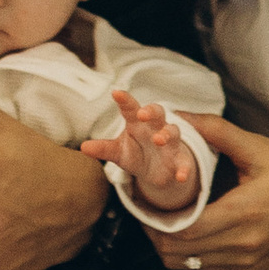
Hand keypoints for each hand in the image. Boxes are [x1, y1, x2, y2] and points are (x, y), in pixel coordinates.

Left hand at [82, 89, 200, 213]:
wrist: (158, 172)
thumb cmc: (136, 154)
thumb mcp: (118, 152)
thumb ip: (104, 149)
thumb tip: (83, 147)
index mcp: (137, 123)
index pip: (131, 108)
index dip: (125, 100)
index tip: (116, 93)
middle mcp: (155, 128)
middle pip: (157, 113)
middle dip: (151, 111)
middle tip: (141, 113)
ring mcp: (170, 143)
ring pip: (173, 132)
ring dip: (167, 134)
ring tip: (159, 139)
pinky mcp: (179, 160)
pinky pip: (185, 161)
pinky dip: (185, 168)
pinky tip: (181, 176)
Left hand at [140, 112, 268, 269]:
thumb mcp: (262, 149)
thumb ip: (217, 132)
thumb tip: (179, 116)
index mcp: (243, 214)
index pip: (178, 229)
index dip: (150, 216)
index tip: (139, 196)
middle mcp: (242, 248)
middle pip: (174, 252)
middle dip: (153, 230)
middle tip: (146, 205)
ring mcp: (245, 267)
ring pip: (185, 266)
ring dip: (169, 243)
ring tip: (167, 215)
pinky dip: (190, 253)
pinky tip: (193, 228)